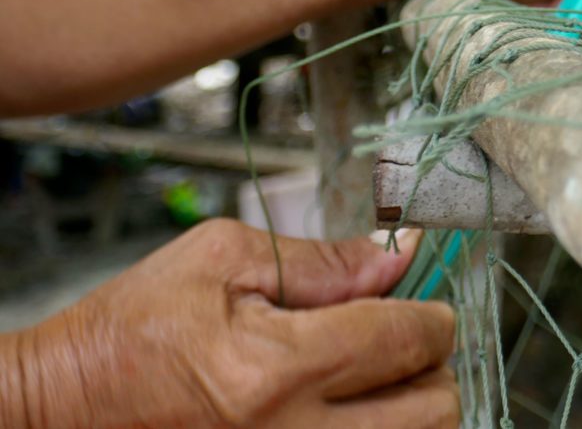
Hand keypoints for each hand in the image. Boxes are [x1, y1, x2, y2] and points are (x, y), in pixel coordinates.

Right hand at [7, 220, 456, 428]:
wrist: (65, 408)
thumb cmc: (135, 329)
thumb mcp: (222, 260)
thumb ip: (322, 261)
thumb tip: (397, 255)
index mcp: (276, 367)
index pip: (407, 339)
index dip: (433, 310)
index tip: (427, 298)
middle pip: (434, 409)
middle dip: (433, 364)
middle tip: (403, 339)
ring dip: (414, 406)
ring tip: (375, 375)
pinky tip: (348, 407)